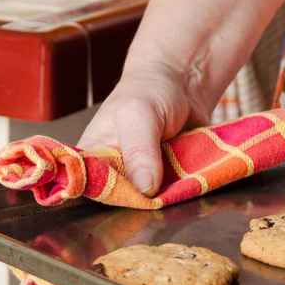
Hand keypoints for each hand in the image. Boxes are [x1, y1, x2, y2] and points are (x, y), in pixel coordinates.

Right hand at [78, 63, 208, 195]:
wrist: (184, 83)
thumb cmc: (150, 90)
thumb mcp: (138, 115)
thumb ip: (139, 151)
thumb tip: (145, 189)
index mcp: (93, 157)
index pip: (94, 190)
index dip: (113, 198)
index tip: (137, 199)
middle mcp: (115, 172)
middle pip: (125, 202)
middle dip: (145, 200)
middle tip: (164, 187)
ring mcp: (143, 179)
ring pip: (153, 202)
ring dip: (169, 197)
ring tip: (179, 181)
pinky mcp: (167, 182)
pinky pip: (175, 195)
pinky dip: (184, 190)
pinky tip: (190, 181)